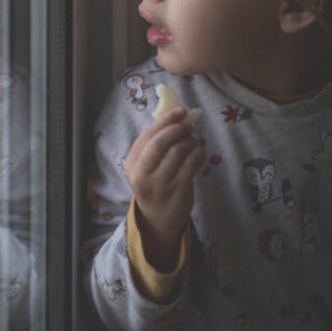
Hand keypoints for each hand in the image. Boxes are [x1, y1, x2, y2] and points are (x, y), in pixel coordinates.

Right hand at [124, 107, 204, 270]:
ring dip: (190, 141)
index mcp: (132, 164)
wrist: (157, 219)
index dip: (165, 120)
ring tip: (193, 141)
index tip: (179, 111)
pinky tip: (199, 151)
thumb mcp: (145, 167)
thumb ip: (154, 144)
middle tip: (189, 126)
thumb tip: (175, 116)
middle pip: (161, 142)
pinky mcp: (178, 191)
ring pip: (178, 152)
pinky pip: (191, 164)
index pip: (147, 136)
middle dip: (177, 129)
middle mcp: (142, 174)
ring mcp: (160, 184)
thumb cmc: (153, 185)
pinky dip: (198, 153)